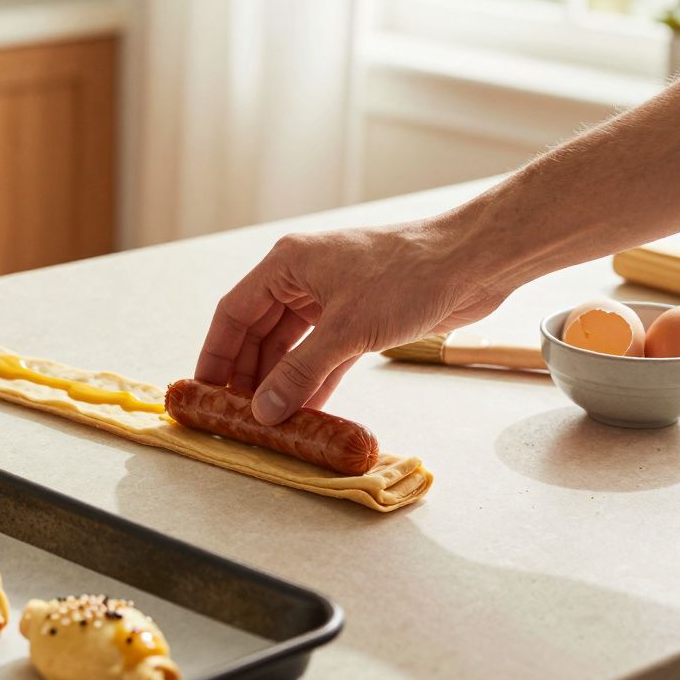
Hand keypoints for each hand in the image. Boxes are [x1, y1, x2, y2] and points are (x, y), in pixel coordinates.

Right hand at [195, 218, 510, 424]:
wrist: (474, 261)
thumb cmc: (410, 275)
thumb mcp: (346, 330)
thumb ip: (300, 373)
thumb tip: (264, 410)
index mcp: (287, 264)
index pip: (233, 312)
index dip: (216, 353)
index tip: (204, 389)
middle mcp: (303, 278)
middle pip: (258, 331)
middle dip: (247, 373)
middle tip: (235, 412)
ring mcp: (332, 297)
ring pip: (290, 345)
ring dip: (280, 380)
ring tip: (268, 418)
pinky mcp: (360, 316)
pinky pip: (322, 353)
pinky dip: (313, 380)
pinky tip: (305, 409)